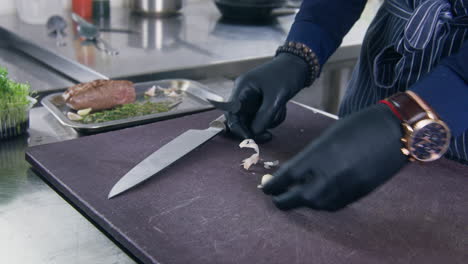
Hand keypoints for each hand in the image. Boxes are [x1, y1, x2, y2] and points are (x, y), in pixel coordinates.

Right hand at [218, 53, 308, 142]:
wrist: (299, 65)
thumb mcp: (276, 97)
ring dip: (267, 122)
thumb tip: (254, 133)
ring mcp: (252, 98)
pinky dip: (272, 117)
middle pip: (241, 119)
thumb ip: (264, 116)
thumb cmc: (286, 75)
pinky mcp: (261, 102)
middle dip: (254, 129)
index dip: (238, 128)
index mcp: (242, 88)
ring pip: (253, 120)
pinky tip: (281, 109)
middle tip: (268, 136)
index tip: (250, 139)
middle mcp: (243, 94)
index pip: (231, 113)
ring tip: (280, 111)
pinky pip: (262, 116)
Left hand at [262, 104, 408, 210]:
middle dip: (282, 200)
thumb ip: (309, 157)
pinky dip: (322, 203)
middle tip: (275, 197)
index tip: (266, 188)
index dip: (272, 186)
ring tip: (296, 196)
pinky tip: (318, 197)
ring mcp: (344, 188)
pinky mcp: (358, 195)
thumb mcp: (327, 137)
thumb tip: (294, 172)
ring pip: (315, 205)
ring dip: (303, 202)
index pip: (286, 178)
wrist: (394, 131)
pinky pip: (333, 206)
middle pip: (297, 198)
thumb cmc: (358, 126)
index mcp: (317, 156)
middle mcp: (328, 176)